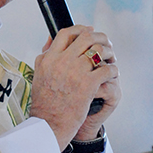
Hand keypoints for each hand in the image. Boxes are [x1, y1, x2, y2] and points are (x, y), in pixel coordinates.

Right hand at [29, 25, 120, 151]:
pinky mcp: (88, 84)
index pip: (66, 33)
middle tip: (106, 43)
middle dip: (100, 38)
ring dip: (109, 53)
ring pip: (99, 51)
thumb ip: (45, 55)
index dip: (81, 29)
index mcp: (49, 58)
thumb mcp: (39, 73)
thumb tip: (50, 38)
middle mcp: (62, 61)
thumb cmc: (45, 102)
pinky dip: (113, 70)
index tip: (90, 31)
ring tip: (112, 58)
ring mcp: (76, 72)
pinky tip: (113, 74)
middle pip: (86, 38)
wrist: (49, 124)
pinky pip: (107, 69)